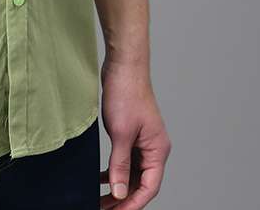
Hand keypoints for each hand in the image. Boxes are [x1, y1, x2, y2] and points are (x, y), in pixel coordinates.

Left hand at [98, 58, 170, 208]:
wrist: (123, 64)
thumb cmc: (127, 92)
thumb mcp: (120, 133)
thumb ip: (120, 165)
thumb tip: (120, 192)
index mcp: (157, 149)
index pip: (149, 187)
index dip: (132, 204)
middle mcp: (153, 147)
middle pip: (141, 183)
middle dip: (123, 198)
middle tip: (104, 208)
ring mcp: (143, 140)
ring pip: (133, 173)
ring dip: (118, 186)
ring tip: (101, 199)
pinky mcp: (132, 133)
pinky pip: (126, 160)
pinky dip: (115, 171)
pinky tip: (101, 178)